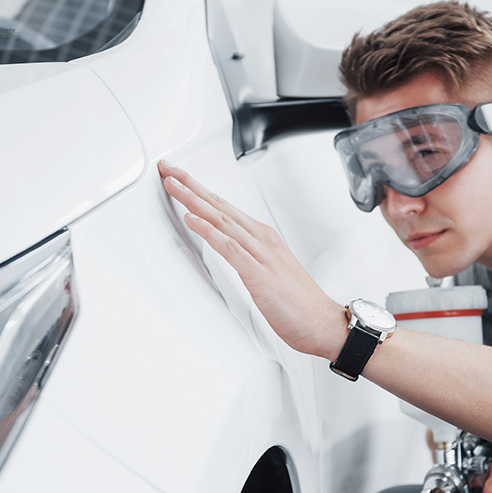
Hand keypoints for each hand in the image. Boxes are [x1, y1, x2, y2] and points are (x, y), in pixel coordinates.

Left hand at [159, 160, 346, 358]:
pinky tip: (193, 220)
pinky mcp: (259, 274)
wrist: (323, 323)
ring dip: (194, 201)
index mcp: (264, 238)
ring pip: (222, 220)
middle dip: (191, 186)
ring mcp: (261, 255)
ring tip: (172, 186)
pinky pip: (230, 247)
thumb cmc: (300, 304)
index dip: (200, 190)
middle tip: (168, 169)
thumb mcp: (270, 272)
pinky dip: (209, 231)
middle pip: (220, 206)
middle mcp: (262, 240)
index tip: (180, 178)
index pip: (226, 208)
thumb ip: (249, 258)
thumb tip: (229, 251)